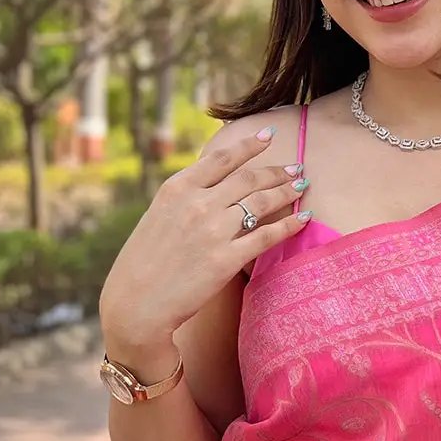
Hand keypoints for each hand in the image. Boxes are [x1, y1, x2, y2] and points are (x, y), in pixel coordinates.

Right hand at [99, 124, 310, 349]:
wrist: (136, 303)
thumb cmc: (143, 263)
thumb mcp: (158, 217)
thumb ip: (184, 198)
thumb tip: (211, 186)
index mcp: (177, 189)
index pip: (221, 159)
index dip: (248, 146)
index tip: (268, 137)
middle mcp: (197, 204)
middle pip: (248, 178)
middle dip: (276, 170)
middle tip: (296, 168)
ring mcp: (213, 230)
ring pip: (261, 201)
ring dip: (287, 191)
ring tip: (302, 186)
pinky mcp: (226, 259)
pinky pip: (267, 236)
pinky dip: (289, 225)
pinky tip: (304, 219)